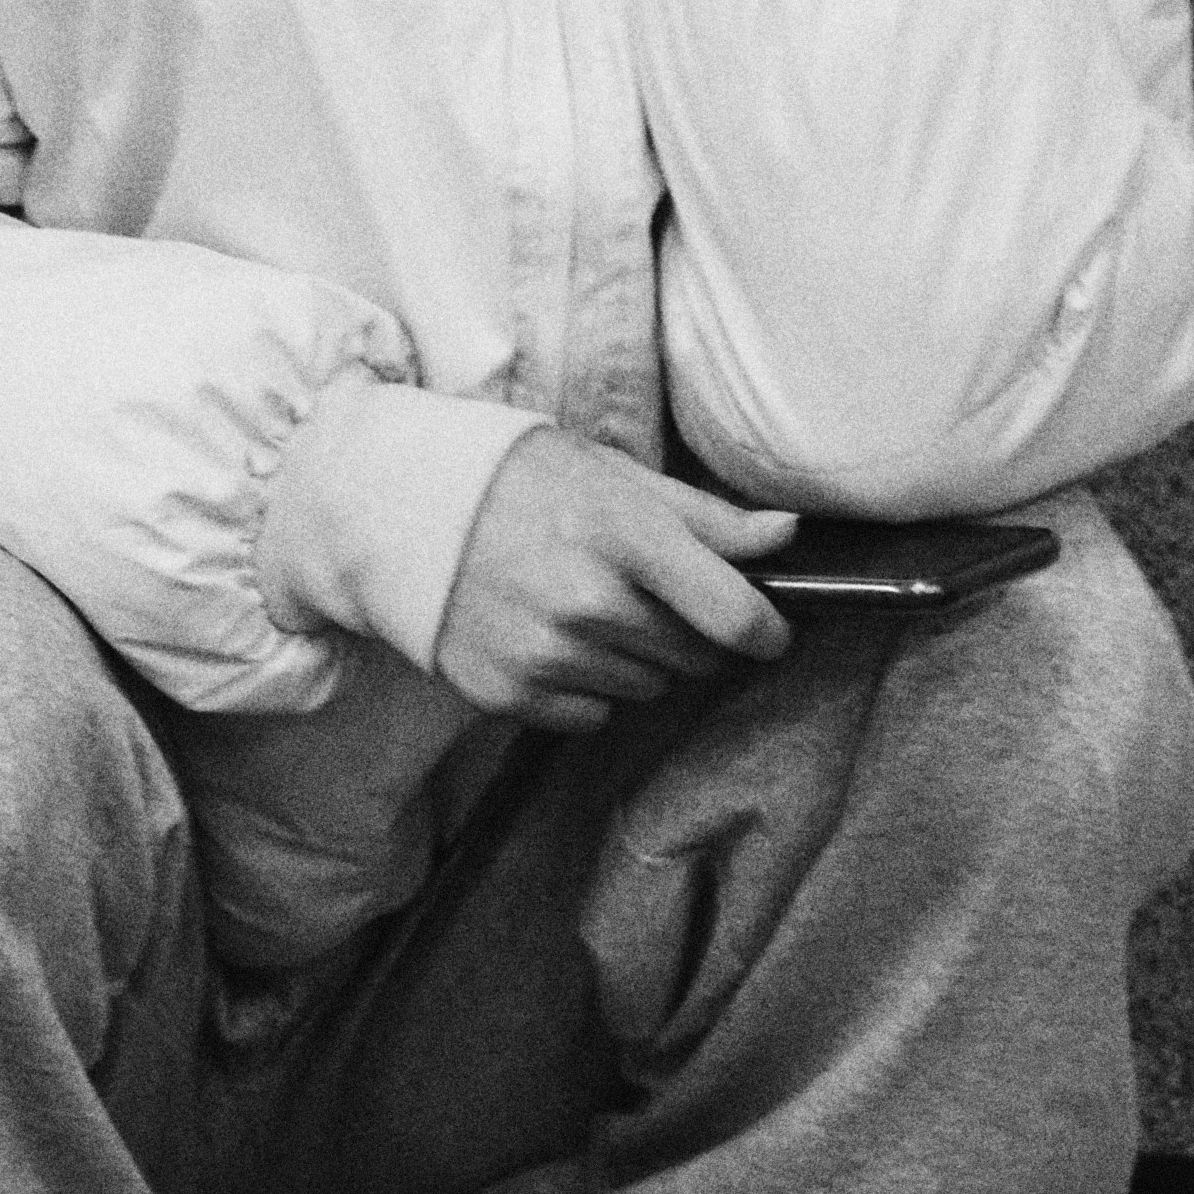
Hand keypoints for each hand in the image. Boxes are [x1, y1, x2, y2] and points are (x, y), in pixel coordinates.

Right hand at [433, 429, 797, 731]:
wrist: (405, 510)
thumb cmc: (523, 483)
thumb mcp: (618, 478)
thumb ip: (708, 519)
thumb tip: (787, 535)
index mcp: (626, 536)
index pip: (734, 615)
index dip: (767, 630)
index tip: (769, 630)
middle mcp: (590, 602)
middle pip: (696, 657)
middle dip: (690, 633)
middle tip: (647, 594)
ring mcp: (547, 654)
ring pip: (646, 688)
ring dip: (635, 658)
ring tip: (587, 607)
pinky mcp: (508, 693)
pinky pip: (592, 715)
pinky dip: (585, 687)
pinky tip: (553, 637)